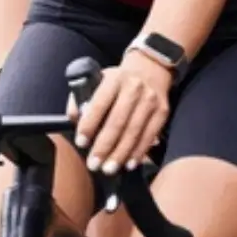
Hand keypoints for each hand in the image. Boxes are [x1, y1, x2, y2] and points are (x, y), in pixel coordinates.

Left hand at [70, 51, 171, 174]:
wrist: (151, 68)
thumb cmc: (119, 79)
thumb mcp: (99, 79)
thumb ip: (83, 97)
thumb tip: (74, 119)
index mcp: (114, 79)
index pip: (99, 104)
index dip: (89, 124)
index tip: (81, 142)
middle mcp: (133, 89)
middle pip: (118, 122)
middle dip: (104, 146)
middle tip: (94, 164)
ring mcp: (150, 100)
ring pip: (134, 132)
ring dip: (120, 153)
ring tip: (109, 168)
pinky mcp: (162, 112)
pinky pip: (149, 136)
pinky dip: (139, 152)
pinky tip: (129, 163)